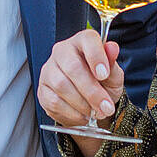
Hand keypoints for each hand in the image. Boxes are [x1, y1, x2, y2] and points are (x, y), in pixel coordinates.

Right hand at [37, 28, 124, 156]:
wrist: (91, 101)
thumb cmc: (102, 82)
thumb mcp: (113, 74)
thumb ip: (112, 63)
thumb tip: (112, 48)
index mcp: (82, 42)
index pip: (87, 40)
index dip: (96, 57)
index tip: (104, 75)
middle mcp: (62, 51)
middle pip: (73, 67)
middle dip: (92, 91)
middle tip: (105, 107)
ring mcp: (49, 70)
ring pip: (61, 85)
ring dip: (82, 104)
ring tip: (95, 113)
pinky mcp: (42, 89)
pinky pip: (53, 102)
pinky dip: (71, 113)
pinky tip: (83, 116)